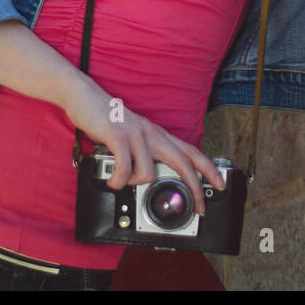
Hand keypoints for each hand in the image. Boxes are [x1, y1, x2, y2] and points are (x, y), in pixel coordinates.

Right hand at [62, 75, 225, 215]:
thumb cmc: (107, 119)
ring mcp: (136, 134)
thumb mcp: (132, 136)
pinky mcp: (118, 136)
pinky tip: (113, 180)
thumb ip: (143, 154)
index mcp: (157, 134)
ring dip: (134, 184)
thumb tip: (149, 179)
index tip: (219, 184)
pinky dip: (118, 180)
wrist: (84, 96)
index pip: (190, 151)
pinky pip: (125, 168)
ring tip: (122, 180)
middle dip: (194, 187)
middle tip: (197, 207)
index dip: (208, 169)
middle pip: (183, 162)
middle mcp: (151, 133)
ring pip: (149, 173)